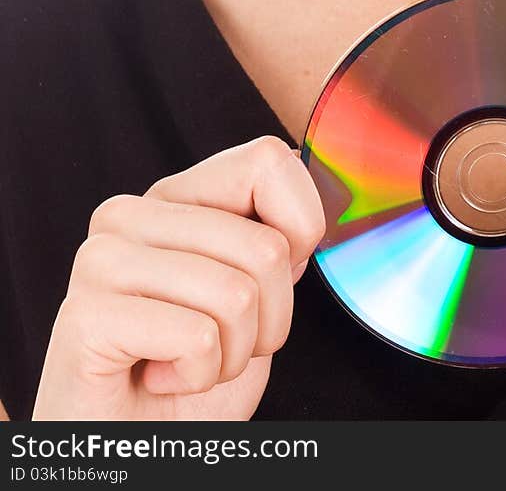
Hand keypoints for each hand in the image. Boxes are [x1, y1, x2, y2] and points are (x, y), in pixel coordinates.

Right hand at [31, 137, 325, 420]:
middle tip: (217, 344)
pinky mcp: (86, 315)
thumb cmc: (191, 375)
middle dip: (268, 319)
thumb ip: (275, 240)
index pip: (268, 160)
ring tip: (187, 363)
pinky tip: (160, 377)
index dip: (299, 229)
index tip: (266, 283)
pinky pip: (198, 338)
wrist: (134, 448)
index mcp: (172, 196)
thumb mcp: (253, 297)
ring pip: (238, 295)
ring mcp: (100, 260)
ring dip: (232, 355)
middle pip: (266, 246)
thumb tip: (316, 194)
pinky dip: (200, 376)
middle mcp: (129, 214)